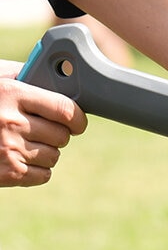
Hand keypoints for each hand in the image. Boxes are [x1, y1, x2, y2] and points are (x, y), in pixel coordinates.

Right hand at [0, 63, 87, 186]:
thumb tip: (56, 74)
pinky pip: (44, 175)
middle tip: (41, 130)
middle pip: (62, 136)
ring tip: (24, 143)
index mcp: (10, 93)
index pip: (65, 109)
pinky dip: (36, 170)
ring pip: (54, 156)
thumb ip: (20, 74)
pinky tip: (19, 159)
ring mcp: (9, 149)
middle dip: (57, 134)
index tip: (77, 122)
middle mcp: (10, 122)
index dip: (77, 118)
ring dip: (45, 152)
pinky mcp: (7, 173)